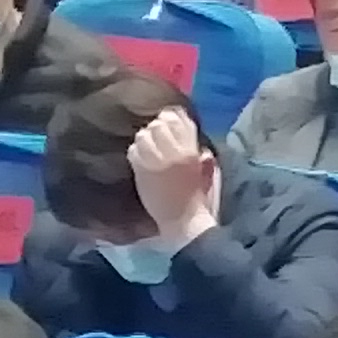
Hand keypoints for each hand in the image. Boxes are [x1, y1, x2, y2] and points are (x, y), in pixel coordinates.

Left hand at [128, 110, 221, 244]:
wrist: (183, 220)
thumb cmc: (197, 197)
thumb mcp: (204, 169)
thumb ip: (197, 150)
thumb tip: (188, 134)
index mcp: (190, 150)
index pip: (178, 118)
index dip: (171, 116)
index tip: (169, 120)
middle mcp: (172, 151)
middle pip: (158, 124)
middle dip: (157, 127)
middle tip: (157, 136)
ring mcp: (154, 160)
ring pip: (143, 135)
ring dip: (144, 139)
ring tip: (148, 147)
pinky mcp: (140, 171)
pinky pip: (133, 151)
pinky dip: (135, 152)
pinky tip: (140, 159)